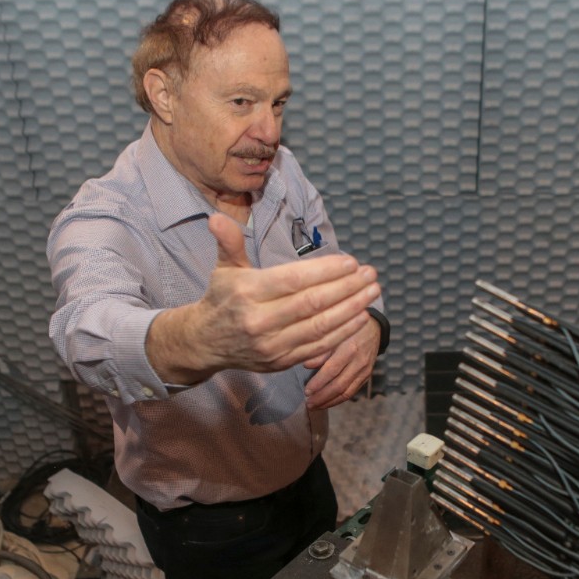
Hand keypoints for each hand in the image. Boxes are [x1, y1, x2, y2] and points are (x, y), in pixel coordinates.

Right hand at [146, 213, 380, 383]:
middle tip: (370, 274)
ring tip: (372, 292)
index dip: (326, 271)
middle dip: (347, 288)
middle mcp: (259, 320)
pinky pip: (318, 346)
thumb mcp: (223, 268)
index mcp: (247, 292)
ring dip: (351, 309)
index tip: (351, 262)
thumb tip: (217, 217)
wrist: (206, 342)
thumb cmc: (222, 298)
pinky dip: (342, 332)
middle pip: (312, 303)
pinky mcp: (282, 361)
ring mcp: (272, 345)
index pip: (294, 280)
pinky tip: (360, 316)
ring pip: (320, 326)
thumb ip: (229, 242)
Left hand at [303, 316, 381, 409]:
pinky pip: (353, 391)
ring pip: (347, 392)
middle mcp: (359, 361)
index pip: (332, 370)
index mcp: (349, 348)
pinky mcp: (367, 376)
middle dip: (322, 397)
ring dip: (330, 402)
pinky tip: (328, 402)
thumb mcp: (334, 332)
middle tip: (308, 404)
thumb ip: (321, 349)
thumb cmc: (348, 327)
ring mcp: (365, 370)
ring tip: (316, 406)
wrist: (373, 327)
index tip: (306, 391)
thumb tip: (306, 365)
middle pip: (340, 385)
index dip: (318, 383)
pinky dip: (339, 399)